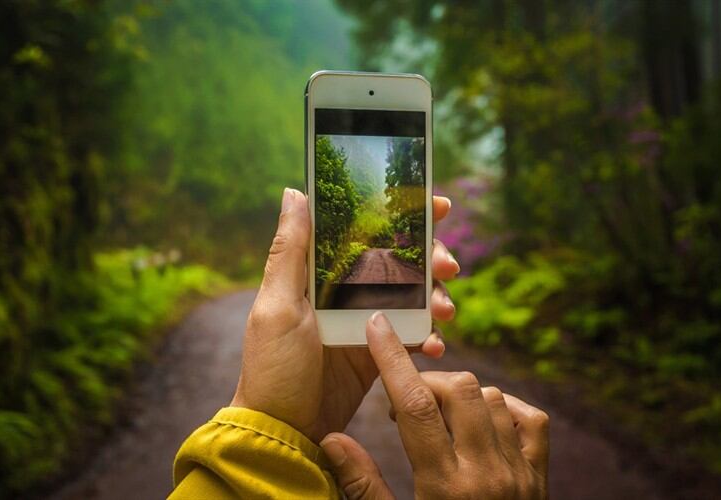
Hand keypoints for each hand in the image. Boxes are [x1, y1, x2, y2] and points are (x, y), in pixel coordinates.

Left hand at [231, 188, 459, 442]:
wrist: (283, 432)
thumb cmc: (272, 367)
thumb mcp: (277, 306)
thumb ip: (290, 252)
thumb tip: (296, 192)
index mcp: (318, 273)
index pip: (362, 229)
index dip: (401, 213)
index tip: (436, 205)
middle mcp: (342, 291)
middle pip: (397, 260)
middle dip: (429, 258)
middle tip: (448, 266)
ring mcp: (362, 322)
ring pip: (411, 296)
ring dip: (435, 298)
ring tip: (444, 312)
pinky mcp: (376, 354)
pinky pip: (411, 336)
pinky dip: (427, 338)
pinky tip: (433, 347)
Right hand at [320, 312, 548, 499]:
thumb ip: (362, 485)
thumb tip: (331, 439)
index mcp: (444, 487)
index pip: (415, 405)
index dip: (392, 360)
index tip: (377, 325)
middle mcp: (487, 473)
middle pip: (458, 389)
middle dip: (425, 383)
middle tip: (404, 406)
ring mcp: (519, 474)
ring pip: (492, 398)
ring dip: (460, 397)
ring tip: (437, 421)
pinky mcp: (540, 478)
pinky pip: (530, 420)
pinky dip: (504, 409)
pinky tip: (480, 422)